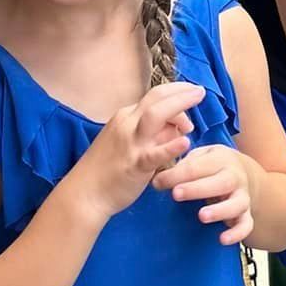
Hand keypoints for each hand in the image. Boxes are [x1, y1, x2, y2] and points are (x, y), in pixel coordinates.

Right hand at [79, 81, 205, 217]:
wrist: (85, 193)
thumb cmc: (107, 168)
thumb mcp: (128, 142)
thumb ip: (153, 133)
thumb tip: (177, 129)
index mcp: (126, 116)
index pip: (155, 96)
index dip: (176, 93)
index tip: (191, 95)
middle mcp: (127, 124)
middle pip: (156, 98)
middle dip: (181, 91)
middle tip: (201, 92)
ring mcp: (131, 143)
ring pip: (155, 116)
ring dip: (179, 106)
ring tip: (198, 102)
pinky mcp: (135, 164)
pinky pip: (155, 153)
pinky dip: (171, 146)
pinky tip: (186, 143)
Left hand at [155, 143, 253, 245]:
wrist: (243, 173)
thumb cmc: (212, 165)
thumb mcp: (199, 157)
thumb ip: (181, 166)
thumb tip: (158, 178)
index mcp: (220, 160)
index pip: (197, 166)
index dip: (176, 175)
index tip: (157, 182)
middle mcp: (235, 178)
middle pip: (220, 182)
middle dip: (197, 189)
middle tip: (176, 194)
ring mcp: (242, 197)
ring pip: (236, 204)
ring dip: (219, 211)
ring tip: (202, 216)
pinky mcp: (246, 215)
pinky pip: (246, 225)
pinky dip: (237, 233)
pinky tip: (222, 239)